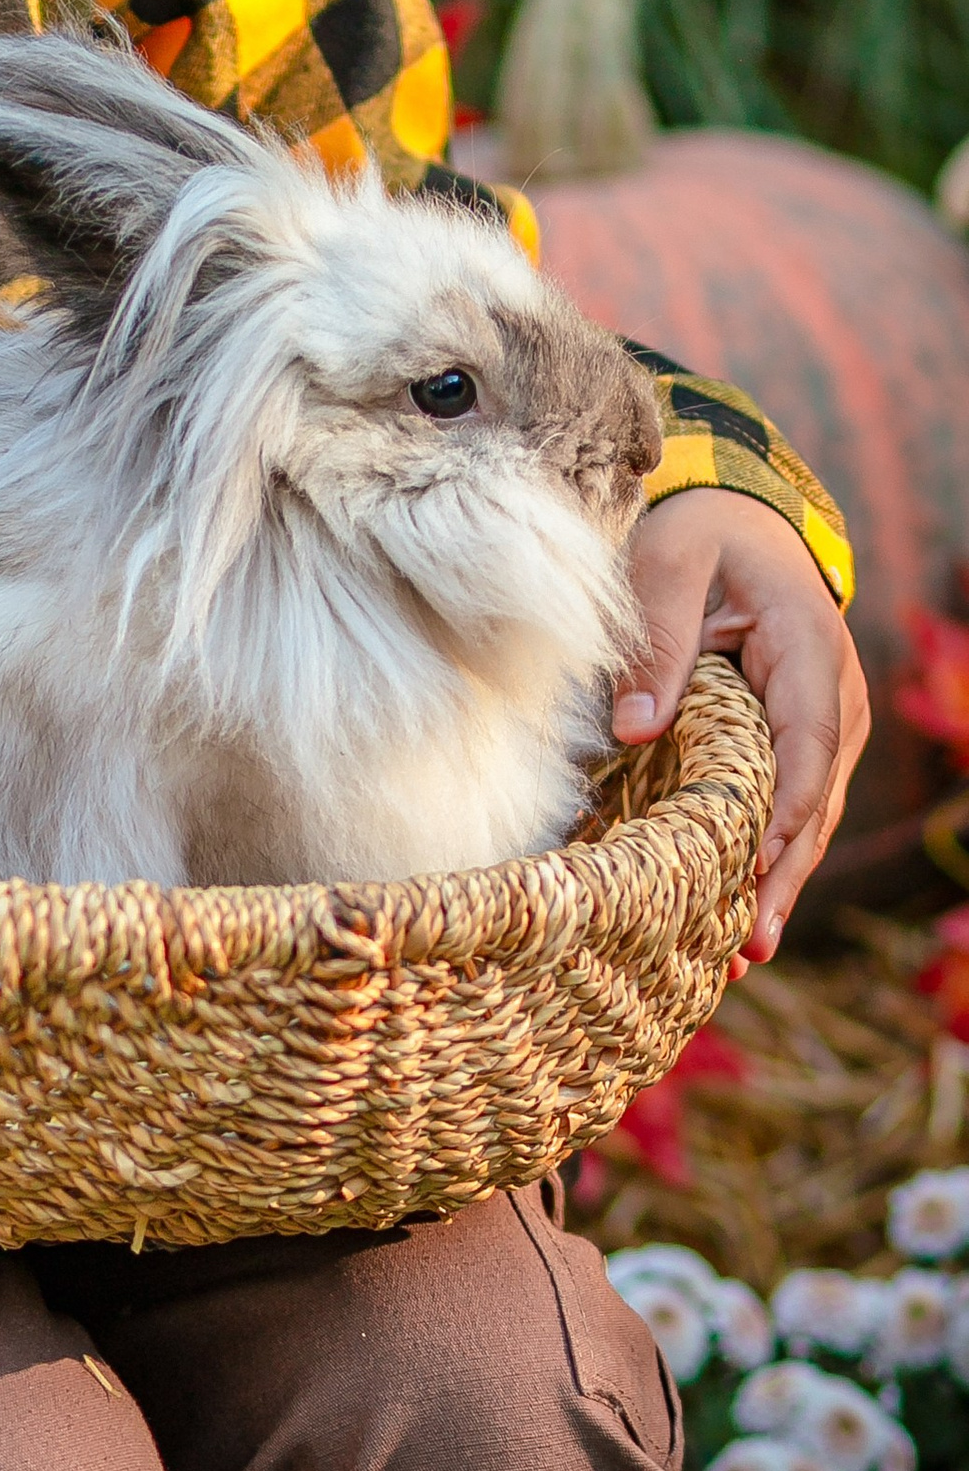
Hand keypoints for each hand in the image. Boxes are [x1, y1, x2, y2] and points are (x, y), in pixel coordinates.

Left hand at [617, 490, 870, 965]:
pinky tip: (743, 912)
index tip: (754, 868)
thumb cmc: (698, 535)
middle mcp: (834, 693)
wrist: (736, 516)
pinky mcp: (799, 739)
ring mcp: (825, 721)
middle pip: (815, 796)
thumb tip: (636, 730)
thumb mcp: (667, 563)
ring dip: (780, 880)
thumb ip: (656, 641)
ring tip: (745, 954)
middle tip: (749, 944)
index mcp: (808, 647)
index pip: (808, 741)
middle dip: (784, 873)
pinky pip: (791, 803)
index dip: (785, 810)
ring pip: (809, 812)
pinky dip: (771, 857)